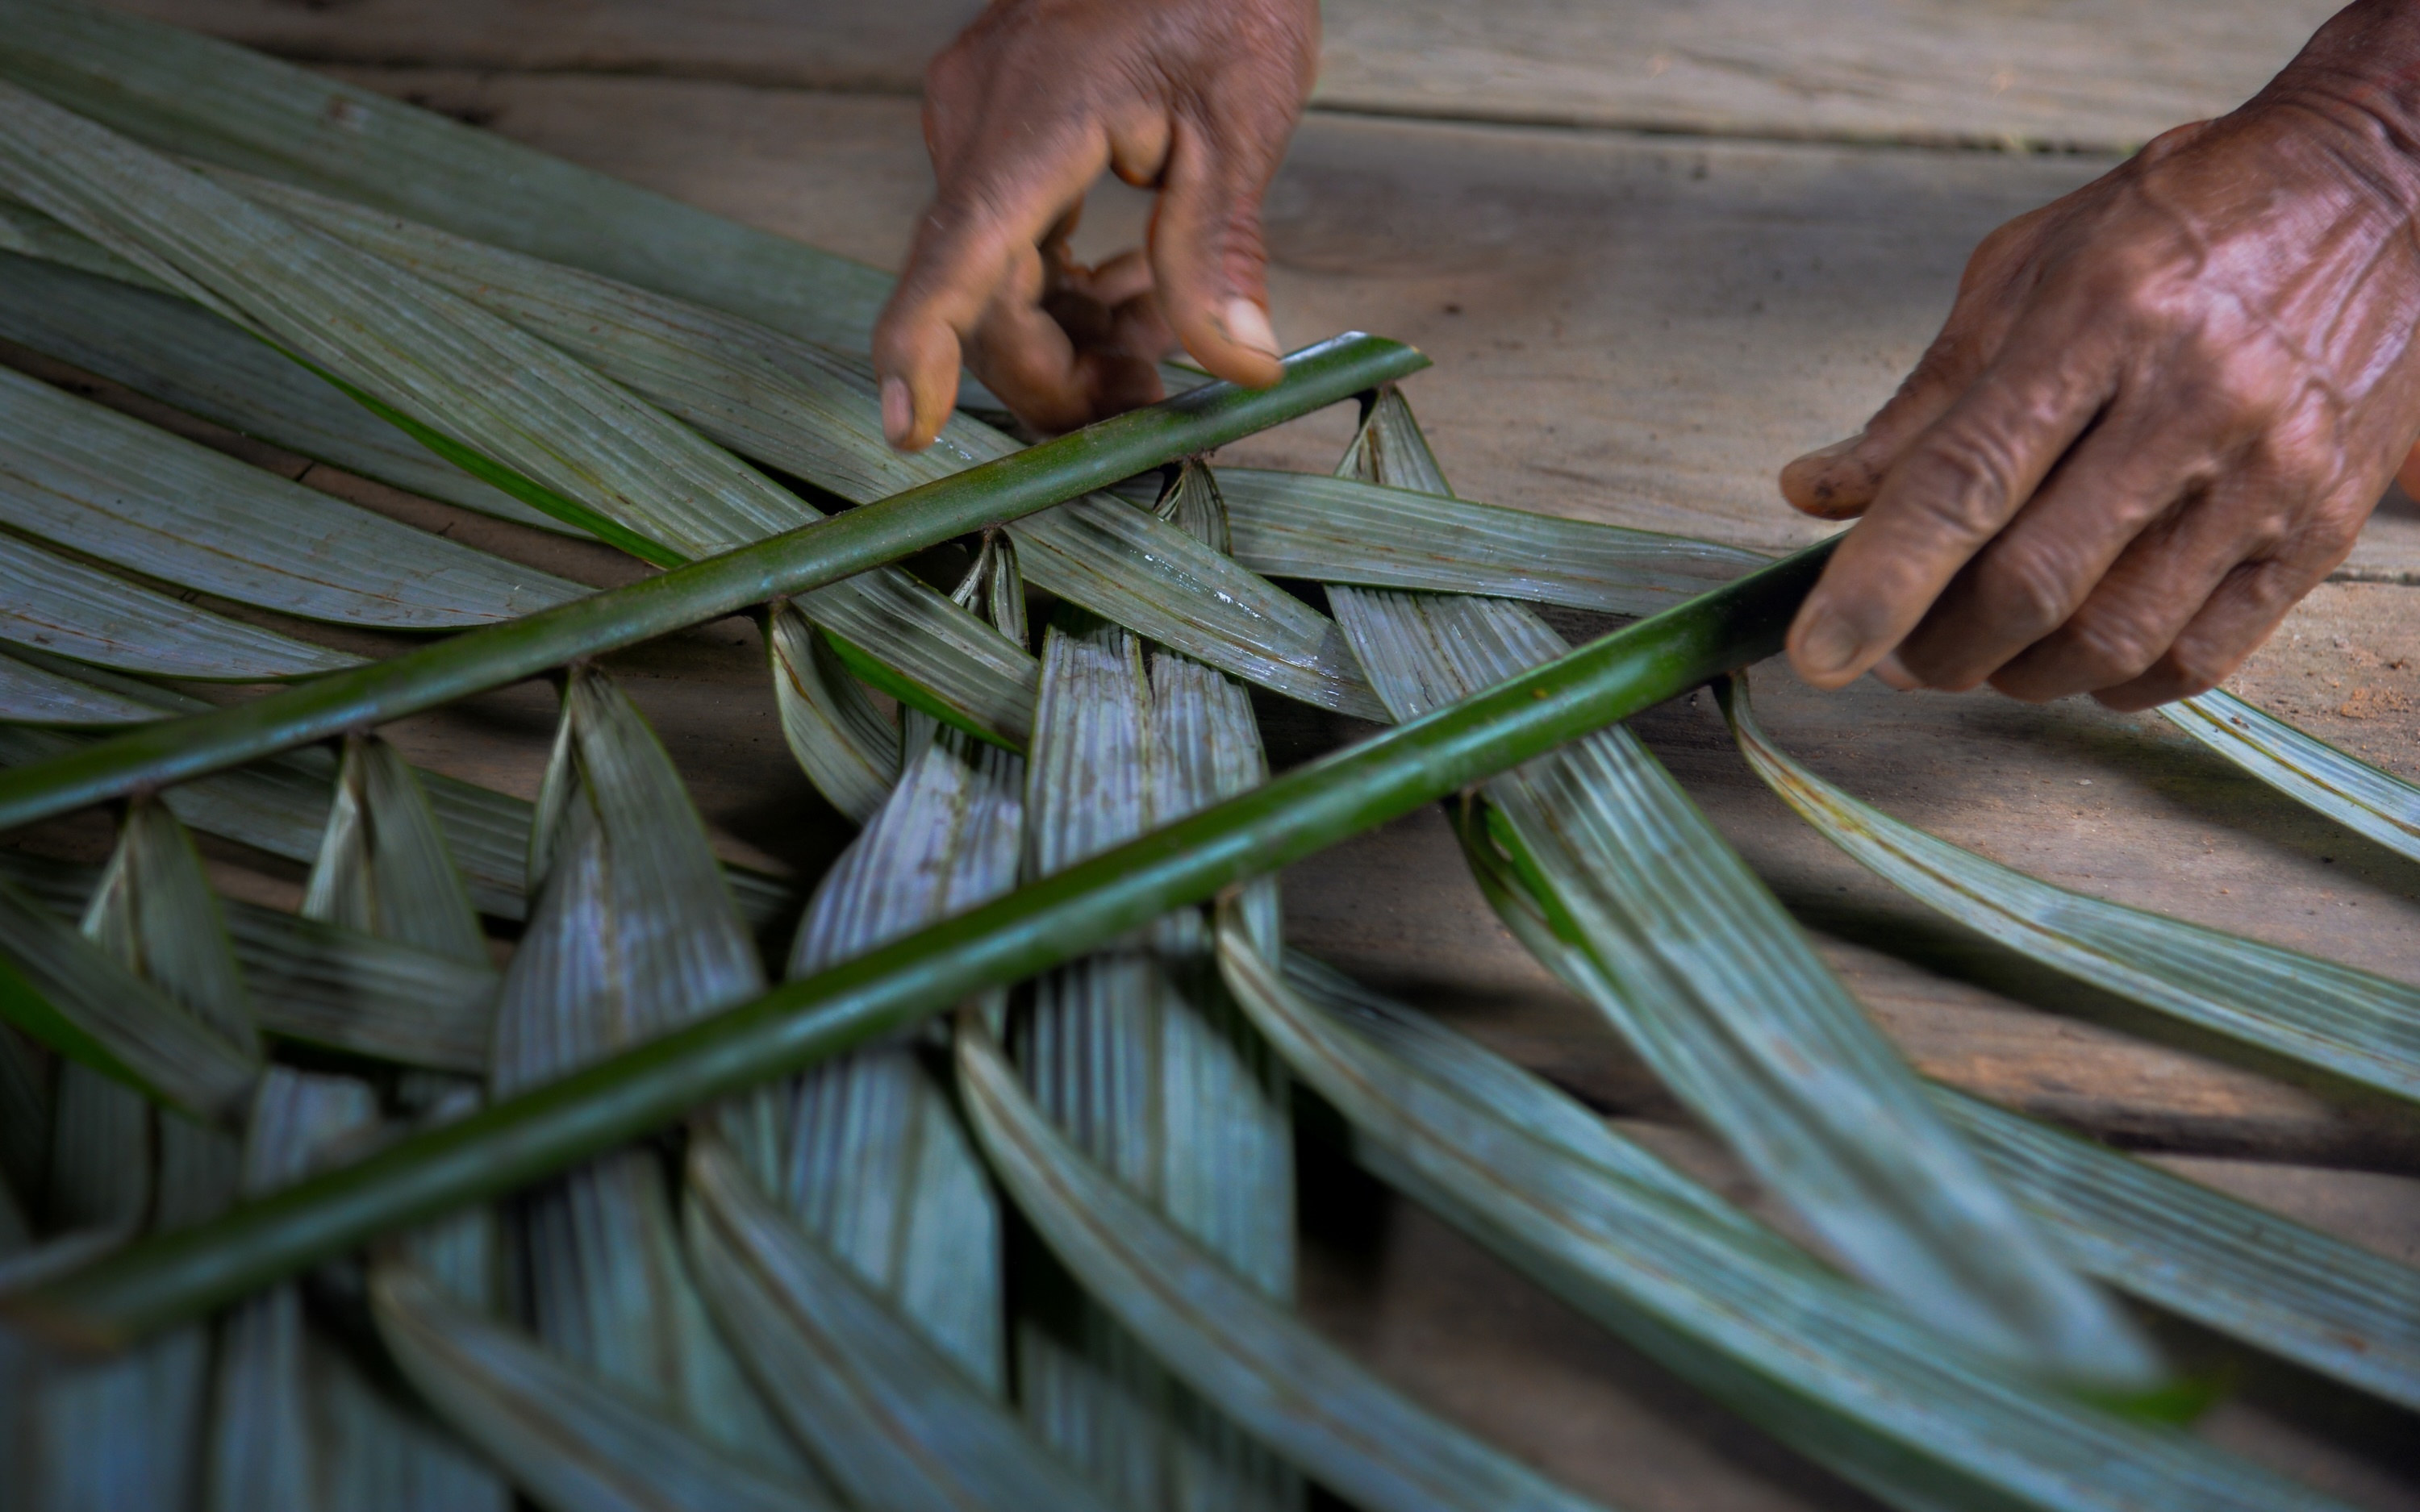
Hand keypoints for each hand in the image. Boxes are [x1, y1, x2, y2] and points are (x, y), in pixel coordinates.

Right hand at [872, 0, 1319, 449]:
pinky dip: (1068, 283)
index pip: (957, 252)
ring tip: (1163, 343)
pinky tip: (1139, 291)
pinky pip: (1010, 239)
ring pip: (994, 277)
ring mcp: (979, 124)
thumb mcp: (1240, 118)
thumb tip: (1239, 366)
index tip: (907, 428)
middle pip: (981, 295)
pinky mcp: (997, 129)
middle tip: (1146, 404)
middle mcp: (979, 122)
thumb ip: (1220, 249)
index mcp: (1034, 118)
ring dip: (1072, 332)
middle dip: (1057, 371)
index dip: (923, 347)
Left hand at [1779, 1, 2419, 710]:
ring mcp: (2269, 472)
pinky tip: (2072, 656)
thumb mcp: (2029, 267)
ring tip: (1978, 653)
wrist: (2379, 188)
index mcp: (2101, 320)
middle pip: (2033, 583)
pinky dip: (2114, 682)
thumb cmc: (2178, 221)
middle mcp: (2192, 401)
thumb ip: (1925, 396)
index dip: (1879, 584)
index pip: (1965, 482)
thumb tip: (1816, 494)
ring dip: (2017, 675)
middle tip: (1895, 656)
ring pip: (2112, 639)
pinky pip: (2200, 656)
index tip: (1816, 654)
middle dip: (1938, 648)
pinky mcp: (2322, 526)